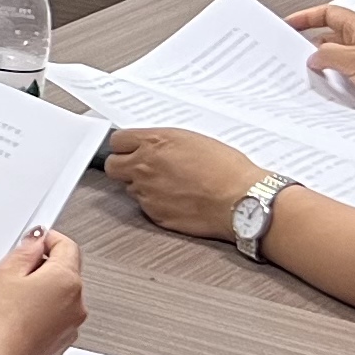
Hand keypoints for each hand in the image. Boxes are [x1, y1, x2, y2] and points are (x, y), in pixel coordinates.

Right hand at [0, 227, 86, 354]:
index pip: (67, 246)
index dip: (47, 239)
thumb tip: (36, 243)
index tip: (34, 241)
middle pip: (65, 273)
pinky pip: (53, 321)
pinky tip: (15, 320)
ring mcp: (70, 327)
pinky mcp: (59, 345)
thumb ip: (25, 252)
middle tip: (12, 274)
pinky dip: (39, 317)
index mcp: (66, 280)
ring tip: (10, 302)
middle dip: (42, 269)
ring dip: (41, 295)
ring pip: (59, 299)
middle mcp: (76, 304)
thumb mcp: (3, 273)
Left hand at [101, 126, 260, 240]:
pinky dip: (157, 203)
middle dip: (123, 166)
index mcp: (154, 142)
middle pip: (113, 166)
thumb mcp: (192, 140)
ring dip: (143, 186)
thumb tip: (151, 146)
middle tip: (140, 168)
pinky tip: (178, 200)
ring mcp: (147, 192)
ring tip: (171, 185)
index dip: (124, 146)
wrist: (242, 200)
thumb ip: (163, 143)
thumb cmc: (227, 169)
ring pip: (130, 188)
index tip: (129, 148)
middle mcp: (144, 166)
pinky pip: (146, 207)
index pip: (117, 141)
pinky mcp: (154, 214)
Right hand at [288, 4, 354, 121]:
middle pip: (329, 37)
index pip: (327, 14)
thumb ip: (329, 56)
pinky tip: (331, 89)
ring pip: (337, 59)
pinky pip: (347, 77)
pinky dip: (336, 81)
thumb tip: (313, 57)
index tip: (289, 24)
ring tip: (311, 74)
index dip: (306, 17)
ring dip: (325, 67)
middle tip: (294, 55)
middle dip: (311, 47)